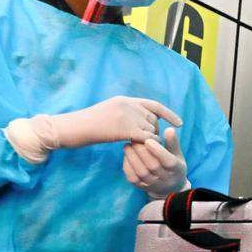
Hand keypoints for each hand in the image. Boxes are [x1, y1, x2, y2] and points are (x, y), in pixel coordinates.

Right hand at [4, 96, 180, 163]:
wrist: (71, 128)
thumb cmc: (85, 124)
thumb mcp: (107, 113)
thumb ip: (123, 113)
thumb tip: (136, 120)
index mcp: (124, 99)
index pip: (154, 105)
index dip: (168, 114)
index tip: (180, 123)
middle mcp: (128, 105)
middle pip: (153, 120)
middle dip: (154, 132)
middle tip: (147, 143)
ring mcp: (127, 116)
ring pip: (150, 130)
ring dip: (150, 140)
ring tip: (142, 148)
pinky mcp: (124, 129)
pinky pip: (145, 138)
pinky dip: (147, 145)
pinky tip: (143, 151)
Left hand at [123, 127, 188, 198]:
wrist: (169, 188)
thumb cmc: (173, 166)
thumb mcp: (177, 154)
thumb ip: (172, 142)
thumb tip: (169, 129)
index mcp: (177, 169)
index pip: (168, 161)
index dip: (158, 151)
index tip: (148, 140)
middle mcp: (165, 179)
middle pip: (152, 165)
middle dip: (142, 151)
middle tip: (134, 139)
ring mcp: (153, 185)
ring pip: (141, 172)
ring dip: (132, 157)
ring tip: (128, 145)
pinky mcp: (142, 188)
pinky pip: (132, 178)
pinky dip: (128, 166)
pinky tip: (126, 156)